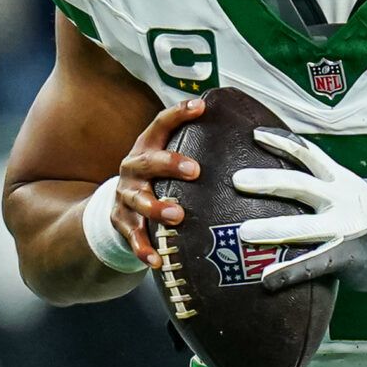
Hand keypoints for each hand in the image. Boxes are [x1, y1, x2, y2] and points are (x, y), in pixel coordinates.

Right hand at [110, 97, 204, 267]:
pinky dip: (144, 248)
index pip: (160, 124)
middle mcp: (134, 169)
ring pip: (138, 200)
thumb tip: (247, 138)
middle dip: (170, 164)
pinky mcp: (121, 222)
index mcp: (148, 148)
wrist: (119, 208)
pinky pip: (132, 237)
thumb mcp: (166, 160)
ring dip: (156, 208)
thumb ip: (194, 150)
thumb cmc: (156, 180)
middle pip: (148, 162)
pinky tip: (156, 260)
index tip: (201, 107)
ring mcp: (126, 196)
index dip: (179, 114)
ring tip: (176, 216)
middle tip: (195, 171)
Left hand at [236, 129, 366, 294]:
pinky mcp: (347, 257)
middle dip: (267, 181)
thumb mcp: (352, 193)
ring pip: (303, 227)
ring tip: (243, 233)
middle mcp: (342, 199)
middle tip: (236, 180)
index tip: (255, 134)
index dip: (282, 142)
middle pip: (300, 185)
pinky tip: (268, 280)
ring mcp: (345, 228)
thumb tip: (285, 177)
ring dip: (272, 230)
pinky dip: (288, 273)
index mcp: (340, 181)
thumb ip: (325, 185)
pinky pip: (313, 265)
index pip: (308, 154)